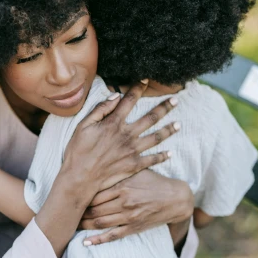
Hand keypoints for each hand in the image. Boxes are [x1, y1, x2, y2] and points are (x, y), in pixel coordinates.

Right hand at [62, 82, 179, 199]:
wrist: (80, 177)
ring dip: (169, 130)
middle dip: (164, 107)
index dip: (139, 88)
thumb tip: (115, 96)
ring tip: (179, 124)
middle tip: (176, 100)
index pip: (129, 101)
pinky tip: (171, 153)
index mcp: (114, 123)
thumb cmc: (78, 151)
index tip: (146, 80)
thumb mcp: (83, 125)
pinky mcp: (134, 165)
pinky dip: (163, 156)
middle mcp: (127, 135)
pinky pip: (153, 159)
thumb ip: (100, 109)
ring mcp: (133, 151)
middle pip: (150, 117)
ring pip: (156, 137)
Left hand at [78, 170, 193, 244]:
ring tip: (73, 224)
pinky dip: (98, 240)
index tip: (70, 195)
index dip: (80, 196)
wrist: (175, 198)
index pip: (94, 192)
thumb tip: (96, 163)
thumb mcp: (137, 171)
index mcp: (123, 186)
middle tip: (67, 211)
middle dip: (79, 211)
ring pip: (99, 223)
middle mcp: (124, 202)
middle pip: (94, 208)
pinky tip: (86, 242)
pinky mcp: (134, 228)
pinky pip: (113, 236)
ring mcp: (129, 217)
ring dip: (84, 225)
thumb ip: (118, 169)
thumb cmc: (154, 181)